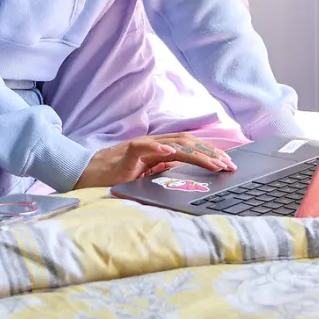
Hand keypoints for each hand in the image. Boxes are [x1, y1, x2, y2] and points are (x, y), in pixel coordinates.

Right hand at [72, 133, 234, 189]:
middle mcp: (155, 145)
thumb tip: (189, 173)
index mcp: (161, 150)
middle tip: (229, 165)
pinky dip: (159, 148)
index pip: (191, 147)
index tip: (228, 165)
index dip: (210, 154)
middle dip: (211, 153)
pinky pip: (145, 146)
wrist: (89, 174)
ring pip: (174, 143)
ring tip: (212, 161)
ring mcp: (142, 146)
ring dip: (195, 152)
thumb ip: (165, 170)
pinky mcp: (128, 152)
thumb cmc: (118, 176)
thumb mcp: (148, 175)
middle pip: (188, 143)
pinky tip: (172, 152)